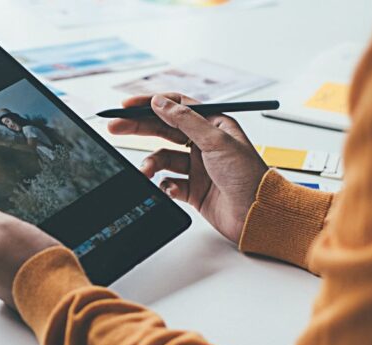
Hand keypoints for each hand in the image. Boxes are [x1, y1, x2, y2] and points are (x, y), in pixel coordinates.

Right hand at [108, 93, 269, 242]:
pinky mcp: (192, 190)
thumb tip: (160, 102)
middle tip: (114, 127)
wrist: (257, 214)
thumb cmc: (248, 176)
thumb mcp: (216, 141)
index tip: (127, 106)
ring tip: (146, 172)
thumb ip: (185, 120)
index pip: (177, 106)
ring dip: (152, 165)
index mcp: (214, 125)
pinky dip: (164, 186)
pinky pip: (168, 183)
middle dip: (138, 128)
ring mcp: (197, 167)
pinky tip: (168, 189)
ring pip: (163, 158)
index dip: (151, 104)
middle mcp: (204, 143)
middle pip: (163, 130)